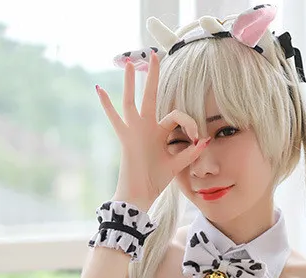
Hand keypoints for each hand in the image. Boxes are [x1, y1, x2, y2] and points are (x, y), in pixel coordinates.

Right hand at [95, 50, 209, 209]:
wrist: (140, 194)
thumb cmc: (156, 181)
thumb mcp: (177, 165)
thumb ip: (190, 152)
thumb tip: (207, 139)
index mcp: (159, 132)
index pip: (176, 115)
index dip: (189, 122)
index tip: (197, 138)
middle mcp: (146, 127)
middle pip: (150, 96)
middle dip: (153, 76)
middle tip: (156, 55)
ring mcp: (134, 130)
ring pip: (132, 101)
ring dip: (131, 83)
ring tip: (131, 63)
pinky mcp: (125, 137)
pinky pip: (114, 118)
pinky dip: (106, 105)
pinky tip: (99, 88)